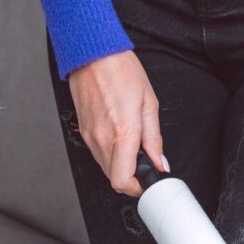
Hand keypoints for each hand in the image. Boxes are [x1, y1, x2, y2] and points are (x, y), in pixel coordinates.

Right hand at [68, 51, 167, 196]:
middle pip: (113, 178)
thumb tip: (160, 162)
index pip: (123, 180)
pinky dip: (110, 153)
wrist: (92, 56)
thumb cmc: (120, 71)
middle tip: (145, 164)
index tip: (148, 182)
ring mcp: (90, 136)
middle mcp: (102, 139)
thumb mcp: (149, 103)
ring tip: (132, 146)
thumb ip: (154, 138)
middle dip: (131, 177)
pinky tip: (119, 136)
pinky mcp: (83, 131)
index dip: (137, 188)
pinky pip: (97, 153)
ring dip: (120, 166)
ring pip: (105, 167)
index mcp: (123, 133)